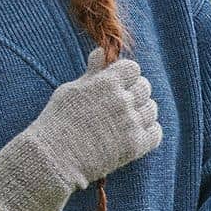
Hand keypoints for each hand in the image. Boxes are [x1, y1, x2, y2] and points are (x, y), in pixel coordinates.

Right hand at [0, 49, 161, 210]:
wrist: (54, 158)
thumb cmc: (57, 121)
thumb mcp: (71, 90)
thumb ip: (91, 72)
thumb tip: (101, 52)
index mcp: (106, 82)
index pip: (132, 68)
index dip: (125, 75)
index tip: (117, 83)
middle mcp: (122, 100)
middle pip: (144, 87)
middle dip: (134, 91)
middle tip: (119, 103)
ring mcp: (130, 123)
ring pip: (151, 109)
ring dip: (141, 111)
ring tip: (125, 119)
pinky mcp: (135, 146)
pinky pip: (156, 132)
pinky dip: (148, 131)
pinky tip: (134, 132)